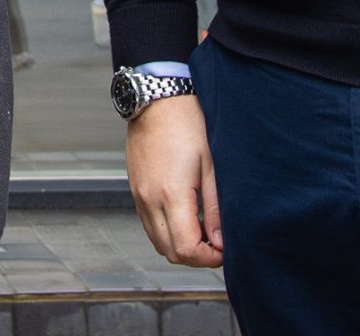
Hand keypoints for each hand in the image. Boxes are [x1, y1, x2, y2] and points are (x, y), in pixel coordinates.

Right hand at [124, 95, 221, 268]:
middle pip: (170, 252)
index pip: (186, 249)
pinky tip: (184, 217)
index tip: (224, 250)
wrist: (157, 100)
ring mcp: (139, 197)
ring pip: (158, 243)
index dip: (208, 258)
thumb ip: (215, 208)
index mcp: (171, 194)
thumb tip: (221, 240)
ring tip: (202, 231)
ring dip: (180, 246)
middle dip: (196, 257)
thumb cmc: (187, 124)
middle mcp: (150, 200)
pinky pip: (149, 226)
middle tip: (216, 244)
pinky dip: (167, 232)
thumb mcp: (211, 165)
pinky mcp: (136, 191)